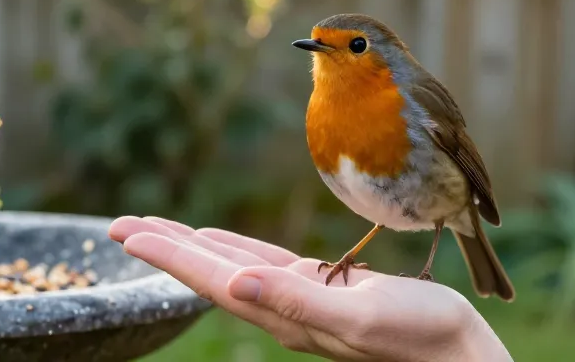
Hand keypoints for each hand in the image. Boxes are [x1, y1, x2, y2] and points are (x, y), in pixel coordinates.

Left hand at [108, 216, 510, 361]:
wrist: (455, 353)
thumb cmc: (417, 335)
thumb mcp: (358, 315)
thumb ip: (299, 302)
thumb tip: (235, 284)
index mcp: (285, 315)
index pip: (211, 281)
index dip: (168, 255)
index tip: (125, 234)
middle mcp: (282, 310)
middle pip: (209, 273)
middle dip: (165, 247)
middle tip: (120, 225)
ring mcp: (300, 301)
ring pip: (232, 267)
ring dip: (194, 246)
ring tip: (159, 229)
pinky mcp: (323, 290)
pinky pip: (267, 266)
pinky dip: (238, 250)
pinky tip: (223, 243)